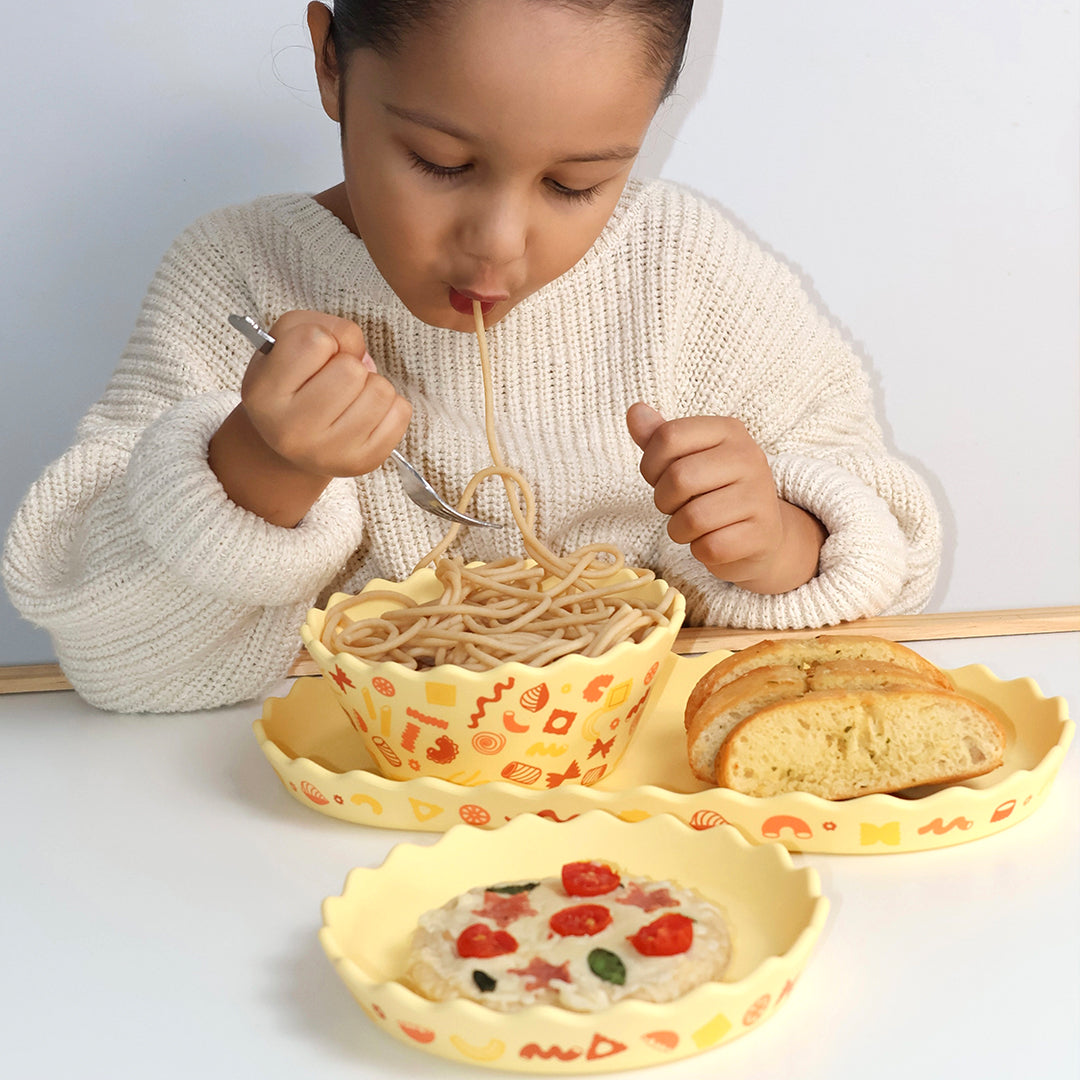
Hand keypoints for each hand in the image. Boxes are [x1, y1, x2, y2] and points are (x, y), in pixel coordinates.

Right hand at [209, 311, 410, 525]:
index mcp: (264, 393)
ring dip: (372, 384)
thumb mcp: (288, 341)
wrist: (293, 440)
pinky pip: (400, 413)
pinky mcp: (361, 463)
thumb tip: (360, 354)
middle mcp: (292, 429)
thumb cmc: (293, 382)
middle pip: (352, 370)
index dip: (323, 339)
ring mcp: (328, 452)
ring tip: (350, 397)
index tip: (313, 357)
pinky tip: (365, 413)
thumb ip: (323, 326)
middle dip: (350, 365)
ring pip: (381, 391)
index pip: (315, 341)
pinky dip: (390, 405)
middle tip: (334, 380)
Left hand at [626, 403, 824, 592]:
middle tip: (678, 506)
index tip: (662, 477)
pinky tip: (715, 542)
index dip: (651, 465)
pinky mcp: (761, 534)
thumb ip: (659, 436)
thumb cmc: (714, 492)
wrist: (761, 535)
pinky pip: (710, 548)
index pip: (669, 437)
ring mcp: (759, 496)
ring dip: (680, 530)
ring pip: (692, 518)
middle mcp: (749, 457)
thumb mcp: (688, 459)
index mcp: (728, 430)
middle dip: (665, 501)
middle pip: (678, 478)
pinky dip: (701, 551)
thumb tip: (634, 410)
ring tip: (695, 525)